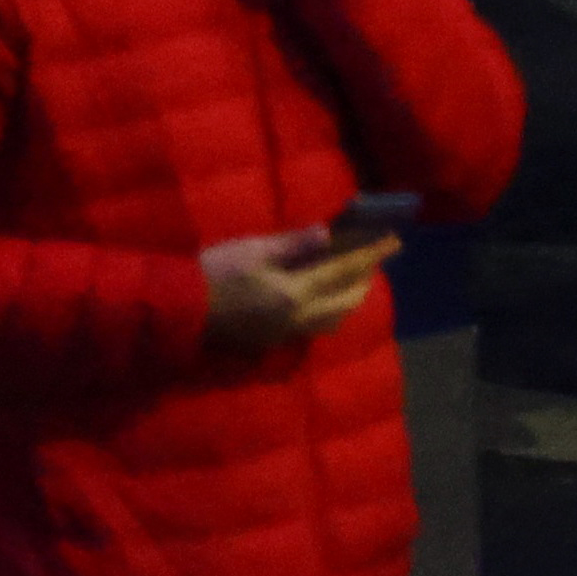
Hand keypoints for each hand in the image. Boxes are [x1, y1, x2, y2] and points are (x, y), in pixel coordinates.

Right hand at [196, 217, 399, 353]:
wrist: (182, 311)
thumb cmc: (215, 273)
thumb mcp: (253, 250)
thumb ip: (293, 245)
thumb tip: (328, 236)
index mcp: (294, 293)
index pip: (343, 271)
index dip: (371, 254)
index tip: (393, 240)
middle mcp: (298, 318)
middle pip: (346, 302)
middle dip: (365, 279)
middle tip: (375, 258)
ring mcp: (287, 333)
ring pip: (334, 319)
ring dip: (350, 297)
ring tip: (357, 278)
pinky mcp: (274, 340)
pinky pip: (316, 327)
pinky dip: (331, 310)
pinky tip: (326, 299)